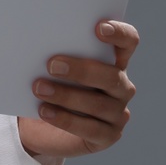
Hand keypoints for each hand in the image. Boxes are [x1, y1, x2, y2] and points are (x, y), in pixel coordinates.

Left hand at [17, 19, 138, 159]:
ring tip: (38, 88)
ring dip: (66, 95)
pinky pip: (90, 129)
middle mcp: (121, 86)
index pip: (128, 42)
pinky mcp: (107, 136)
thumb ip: (56, 55)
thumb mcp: (52, 69)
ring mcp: (117, 113)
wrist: (42, 126)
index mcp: (114, 61)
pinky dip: (65, 119)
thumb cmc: (51, 85)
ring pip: (98, 104)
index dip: (119, 33)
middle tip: (51, 64)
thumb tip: (37, 43)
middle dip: (81, 69)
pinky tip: (45, 111)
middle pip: (111, 75)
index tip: (97, 28)